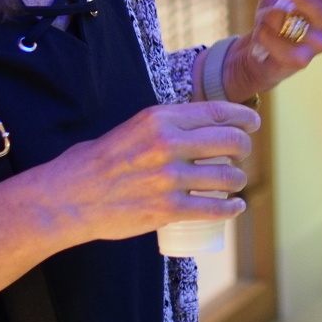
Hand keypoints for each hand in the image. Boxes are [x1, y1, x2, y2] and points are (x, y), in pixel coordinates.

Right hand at [48, 100, 259, 245]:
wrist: (68, 197)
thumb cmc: (97, 162)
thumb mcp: (133, 128)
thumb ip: (165, 126)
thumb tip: (199, 127)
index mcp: (160, 119)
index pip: (217, 112)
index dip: (243, 117)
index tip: (252, 123)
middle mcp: (168, 144)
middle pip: (230, 141)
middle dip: (243, 148)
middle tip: (242, 154)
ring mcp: (170, 178)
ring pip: (227, 176)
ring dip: (238, 179)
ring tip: (234, 182)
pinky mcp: (168, 209)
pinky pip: (214, 208)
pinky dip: (231, 208)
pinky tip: (234, 206)